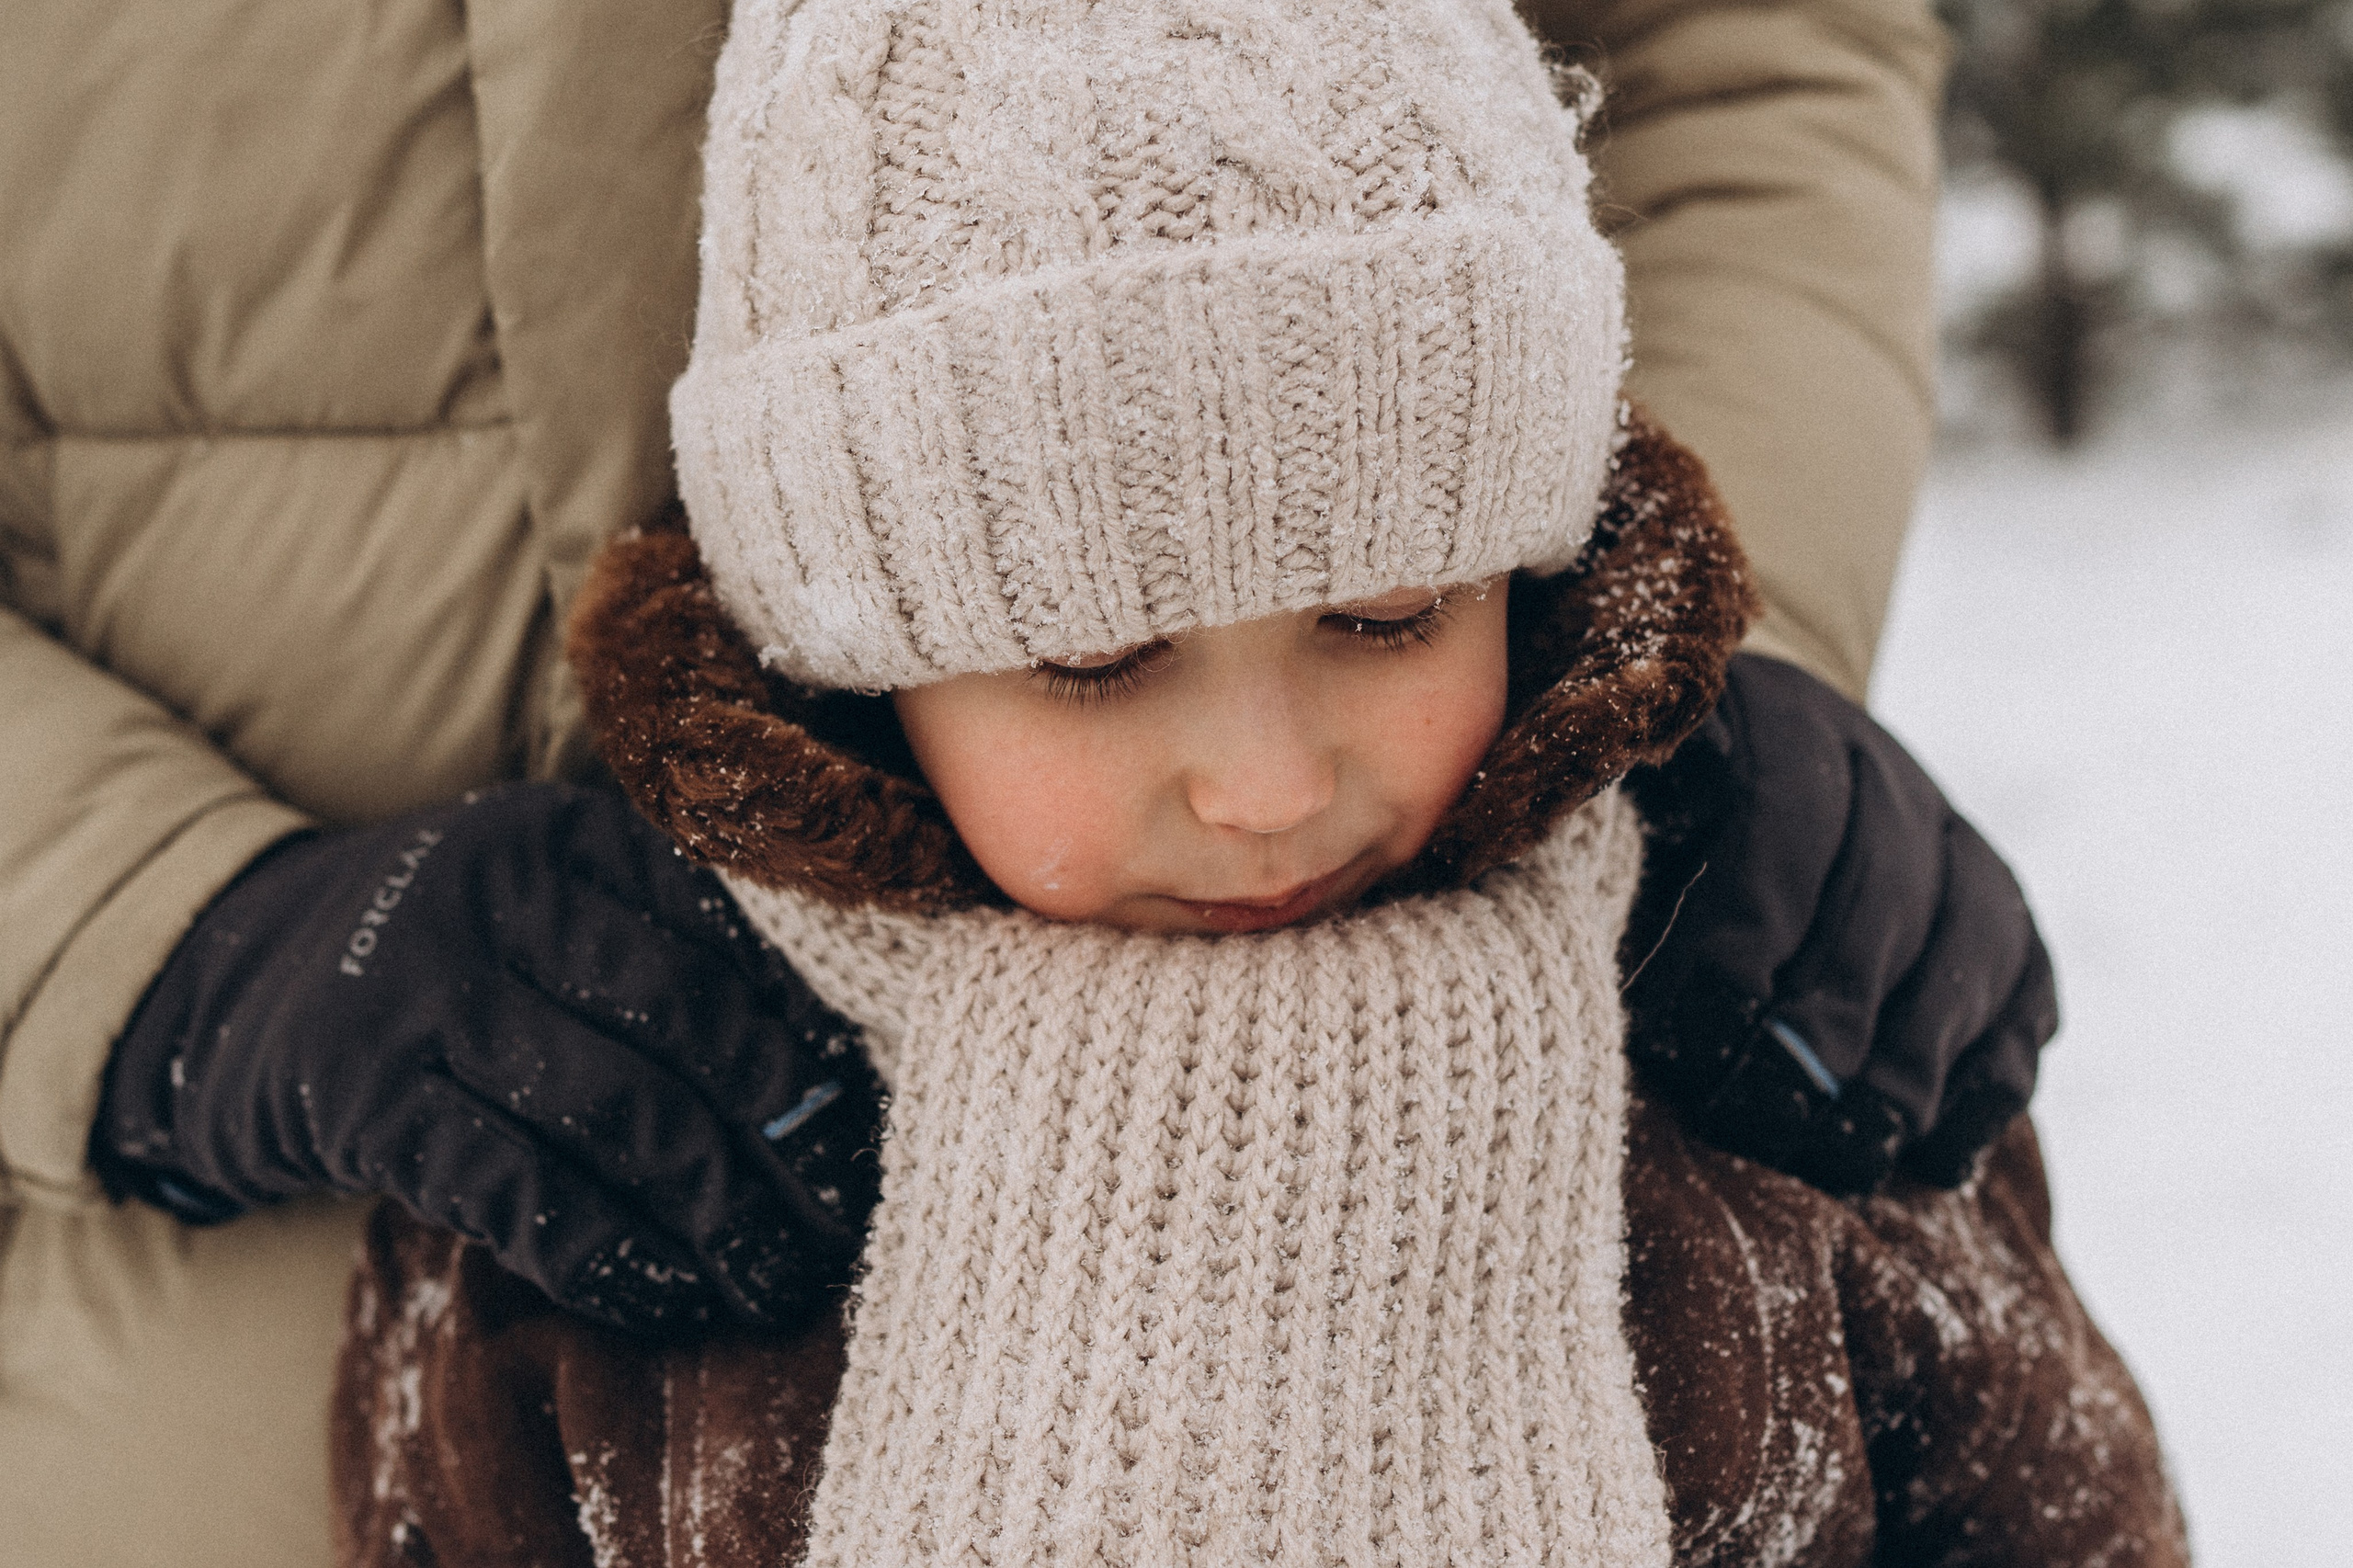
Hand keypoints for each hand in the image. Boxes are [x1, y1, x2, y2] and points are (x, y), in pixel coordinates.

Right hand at [96, 783, 883, 1334]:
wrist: (229, 977)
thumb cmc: (451, 954)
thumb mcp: (549, 899)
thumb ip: (667, 937)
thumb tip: (844, 1060)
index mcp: (572, 836)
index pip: (734, 924)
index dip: (816, 1027)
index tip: (880, 1108)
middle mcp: (502, 894)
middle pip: (692, 1019)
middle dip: (788, 1130)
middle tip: (847, 1212)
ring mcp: (425, 995)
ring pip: (621, 1110)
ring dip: (719, 1212)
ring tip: (781, 1277)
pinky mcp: (366, 1105)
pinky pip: (521, 1191)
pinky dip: (612, 1255)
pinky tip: (670, 1295)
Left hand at [1621, 654, 2055, 1193]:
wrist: (1717, 783)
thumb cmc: (1613, 829)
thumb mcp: (1581, 809)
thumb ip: (1567, 833)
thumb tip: (1489, 872)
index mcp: (1762, 719)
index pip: (1779, 815)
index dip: (1739, 934)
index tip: (1686, 1039)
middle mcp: (1872, 763)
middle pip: (1879, 893)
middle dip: (1820, 1020)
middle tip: (1758, 1122)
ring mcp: (1949, 833)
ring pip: (1964, 945)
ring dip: (1905, 1062)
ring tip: (1840, 1156)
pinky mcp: (2003, 908)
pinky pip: (2022, 990)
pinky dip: (1985, 1075)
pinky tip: (1933, 1153)